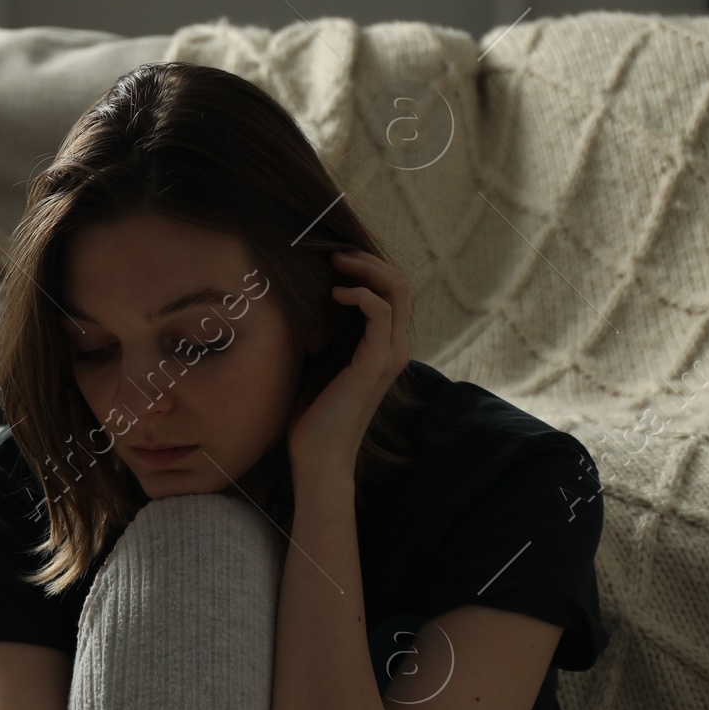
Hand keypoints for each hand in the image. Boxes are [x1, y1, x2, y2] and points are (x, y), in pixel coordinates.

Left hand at [287, 248, 413, 481]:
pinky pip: (380, 310)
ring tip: (335, 264)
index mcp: (386, 346)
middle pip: (400, 283)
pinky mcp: (377, 362)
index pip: (393, 291)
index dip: (369, 267)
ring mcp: (391, 354)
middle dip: (368, 259)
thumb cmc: (314, 415)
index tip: (335, 258)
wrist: (319, 457)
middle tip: (334, 252)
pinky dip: (359, 293)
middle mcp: (396, 347)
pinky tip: (335, 294)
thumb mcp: (320, 361)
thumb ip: (327, 331)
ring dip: (366, 268)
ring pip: (397, 290)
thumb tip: (308, 299)